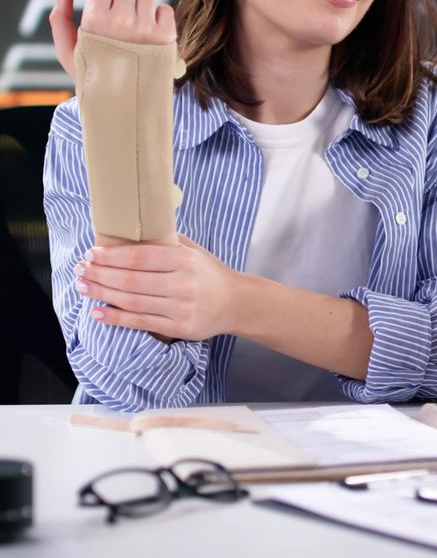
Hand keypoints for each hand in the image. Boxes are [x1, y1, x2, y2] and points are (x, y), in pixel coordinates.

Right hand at [50, 0, 175, 79]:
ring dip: (142, 5)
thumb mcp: (67, 50)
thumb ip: (59, 17)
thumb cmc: (93, 75)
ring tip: (135, 26)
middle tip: (121, 16)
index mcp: (94, 20)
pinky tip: (149, 35)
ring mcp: (146, 28)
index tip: (105, 5)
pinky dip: (159, 17)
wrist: (126, 103)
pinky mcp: (167, 36)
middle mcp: (121, 21)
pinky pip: (165, 9)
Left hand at [74, 234, 239, 341]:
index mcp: (185, 260)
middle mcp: (183, 284)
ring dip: (101, 294)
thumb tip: (133, 230)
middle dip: (99, 274)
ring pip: (131, 302)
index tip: (91, 253)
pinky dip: (116, 318)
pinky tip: (98, 312)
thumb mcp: (194, 252)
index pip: (139, 257)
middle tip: (80, 269)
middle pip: (130, 280)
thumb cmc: (210, 274)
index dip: (111, 256)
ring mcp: (180, 308)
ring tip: (82, 286)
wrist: (236, 303)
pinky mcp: (178, 327)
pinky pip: (140, 322)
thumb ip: (167, 243)